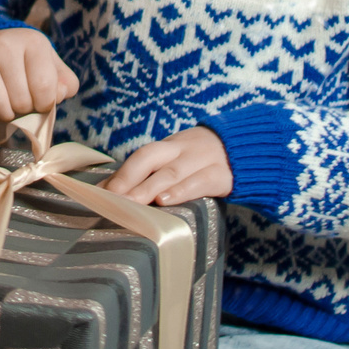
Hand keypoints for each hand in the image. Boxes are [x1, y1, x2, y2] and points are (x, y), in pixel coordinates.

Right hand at [0, 29, 78, 121]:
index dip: (44, 104)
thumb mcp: (50, 66)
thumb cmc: (24, 62)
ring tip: (1, 100)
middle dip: (21, 109)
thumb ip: (65, 83)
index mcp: (33, 42)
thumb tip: (59, 95)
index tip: (37, 98)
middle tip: (16, 97)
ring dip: (0, 113)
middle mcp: (5, 44)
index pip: (46, 90)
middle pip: (21, 101)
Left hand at [103, 127, 230, 207]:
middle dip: (128, 180)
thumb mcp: (179, 160)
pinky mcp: (220, 175)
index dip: (122, 174)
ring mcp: (201, 160)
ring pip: (171, 172)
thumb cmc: (202, 160)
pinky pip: (199, 182)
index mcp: (169, 146)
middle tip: (111, 200)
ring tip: (131, 202)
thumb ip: (152, 174)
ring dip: (149, 188)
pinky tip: (165, 201)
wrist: (247, 149)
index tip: (101, 193)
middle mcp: (182, 149)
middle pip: (150, 159)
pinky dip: (181, 191)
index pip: (141, 156)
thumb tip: (113, 191)